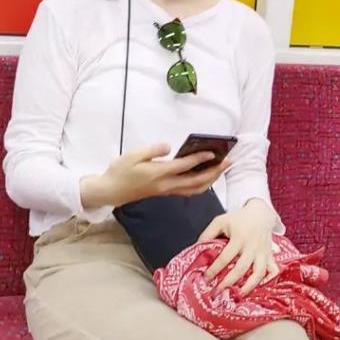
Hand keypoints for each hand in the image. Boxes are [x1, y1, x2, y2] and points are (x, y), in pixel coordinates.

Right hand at [80, 143, 230, 208]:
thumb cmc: (120, 171)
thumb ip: (152, 151)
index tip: (214, 152)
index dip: (200, 159)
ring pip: (195, 189)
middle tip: (229, 162)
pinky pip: (189, 191)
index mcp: (158, 174)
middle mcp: (166, 185)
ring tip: (223, 168)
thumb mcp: (132, 155)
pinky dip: (202, 184)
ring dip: (211, 179)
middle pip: (196, 181)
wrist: (110, 191)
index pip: (184, 166)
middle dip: (214, 172)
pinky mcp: (166, 192)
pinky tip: (208, 176)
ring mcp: (167, 191)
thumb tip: (169, 147)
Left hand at [199, 199, 278, 297]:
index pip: (225, 257)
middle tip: (217, 293)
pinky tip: (260, 286)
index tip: (205, 279)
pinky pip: (273, 269)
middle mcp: (252, 246)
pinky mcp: (270, 255)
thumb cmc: (237, 219)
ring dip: (249, 286)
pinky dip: (269, 279)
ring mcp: (263, 252)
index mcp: (239, 238)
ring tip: (238, 295)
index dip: (214, 270)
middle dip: (228, 282)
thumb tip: (196, 250)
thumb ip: (207, 234)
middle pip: (241, 268)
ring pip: (259, 272)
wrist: (260, 213)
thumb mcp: (220, 221)